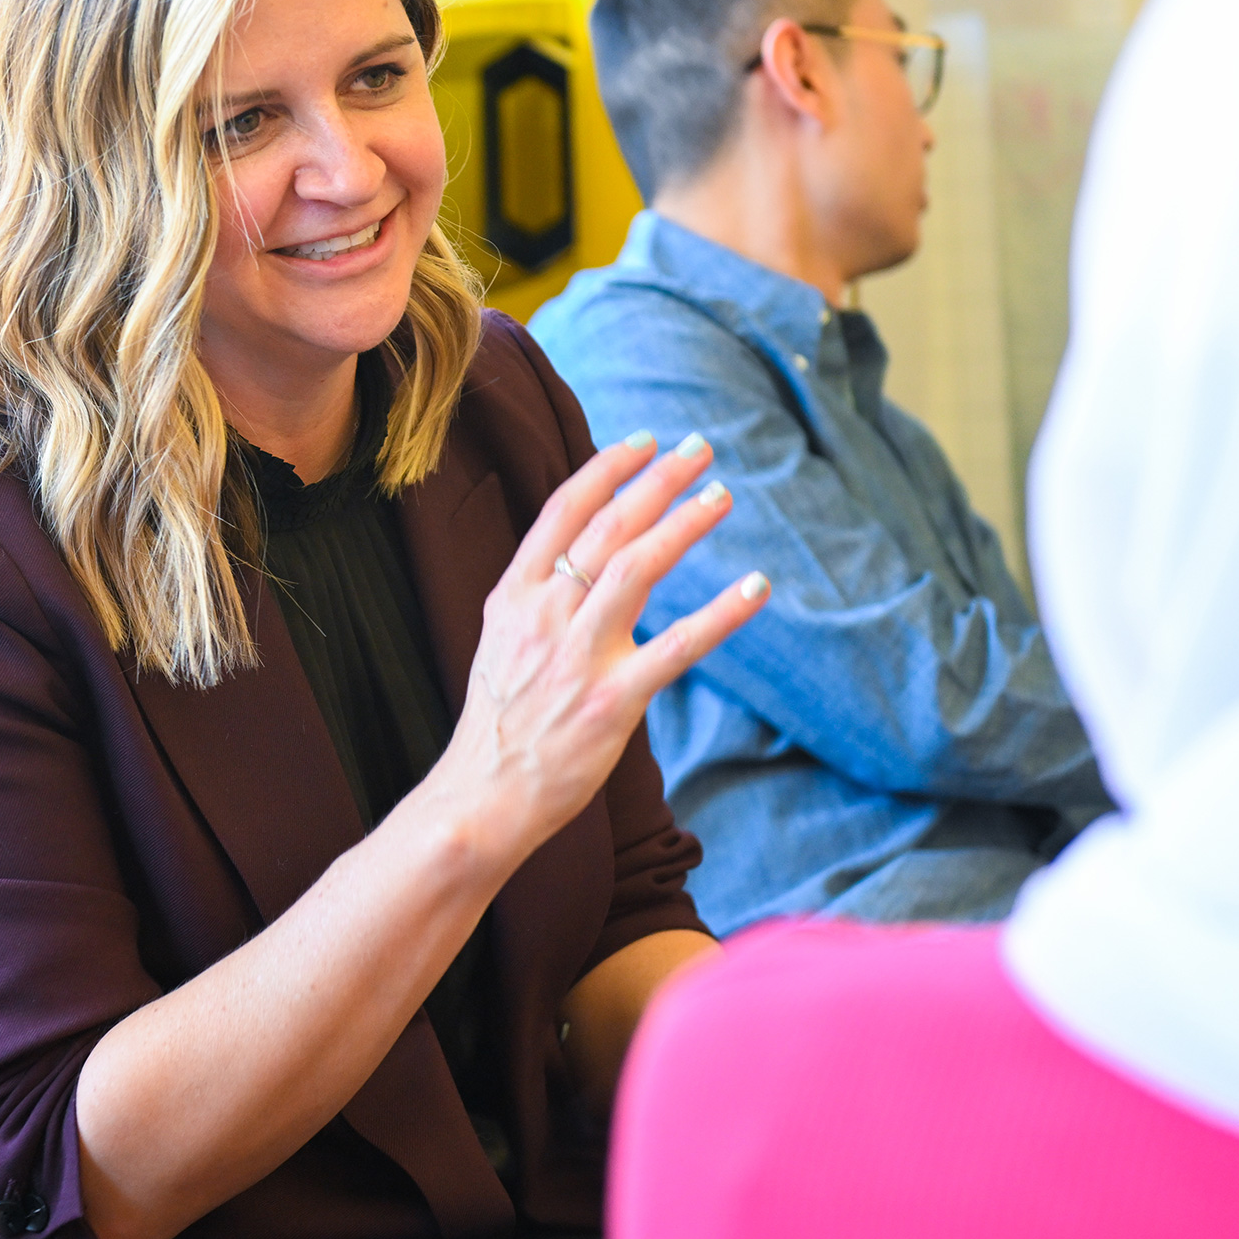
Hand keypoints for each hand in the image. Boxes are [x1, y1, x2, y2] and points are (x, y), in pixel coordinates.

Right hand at [416, 432, 767, 868]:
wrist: (483, 795)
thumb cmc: (500, 721)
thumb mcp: (502, 639)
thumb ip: (538, 595)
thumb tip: (582, 555)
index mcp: (515, 595)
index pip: (564, 511)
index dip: (607, 470)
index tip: (645, 443)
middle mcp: (545, 615)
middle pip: (609, 526)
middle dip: (658, 480)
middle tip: (700, 450)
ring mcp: (579, 656)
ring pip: (639, 567)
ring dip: (685, 523)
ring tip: (720, 496)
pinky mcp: (614, 700)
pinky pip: (679, 646)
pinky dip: (722, 612)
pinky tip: (756, 586)